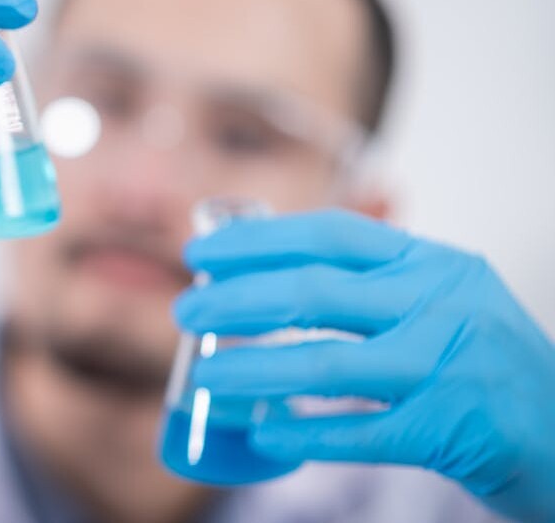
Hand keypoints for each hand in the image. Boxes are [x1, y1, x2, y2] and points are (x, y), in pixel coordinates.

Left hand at [173, 209, 554, 521]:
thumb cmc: (486, 363)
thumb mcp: (444, 299)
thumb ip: (374, 283)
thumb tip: (268, 274)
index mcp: (434, 263)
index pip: (331, 235)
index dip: (258, 241)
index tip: (202, 254)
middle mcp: (442, 303)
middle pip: (314, 294)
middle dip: (236, 301)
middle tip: (185, 312)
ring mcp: (448, 366)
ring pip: (324, 364)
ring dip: (252, 372)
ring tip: (202, 379)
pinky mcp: (449, 430)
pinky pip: (357, 433)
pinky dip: (304, 435)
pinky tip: (262, 434)